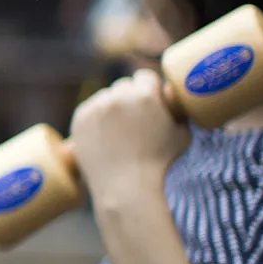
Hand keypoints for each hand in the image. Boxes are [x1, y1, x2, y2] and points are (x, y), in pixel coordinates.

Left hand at [69, 68, 186, 208]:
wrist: (126, 187)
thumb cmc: (160, 163)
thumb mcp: (182, 134)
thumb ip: (177, 112)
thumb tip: (174, 100)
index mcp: (145, 95)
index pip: (145, 76)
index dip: (149, 88)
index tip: (150, 99)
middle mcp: (119, 96)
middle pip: (124, 85)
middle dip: (130, 96)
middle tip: (135, 117)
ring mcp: (96, 106)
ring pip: (105, 96)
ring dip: (112, 105)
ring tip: (119, 129)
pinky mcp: (80, 118)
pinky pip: (90, 108)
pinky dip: (95, 116)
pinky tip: (104, 132)